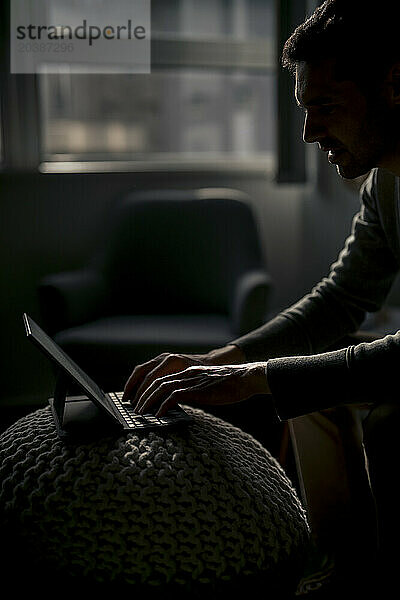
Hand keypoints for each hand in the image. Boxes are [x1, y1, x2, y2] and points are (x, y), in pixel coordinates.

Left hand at [123, 345, 245, 404]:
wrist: (246, 379)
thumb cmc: (230, 386)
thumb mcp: (206, 387)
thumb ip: (192, 392)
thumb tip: (179, 405)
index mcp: (187, 372)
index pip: (160, 377)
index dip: (145, 387)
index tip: (136, 398)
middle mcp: (185, 373)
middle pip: (155, 381)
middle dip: (141, 394)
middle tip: (133, 408)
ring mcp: (190, 380)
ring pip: (161, 387)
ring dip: (148, 400)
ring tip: (141, 413)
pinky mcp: (196, 389)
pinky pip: (174, 396)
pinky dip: (163, 406)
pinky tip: (159, 415)